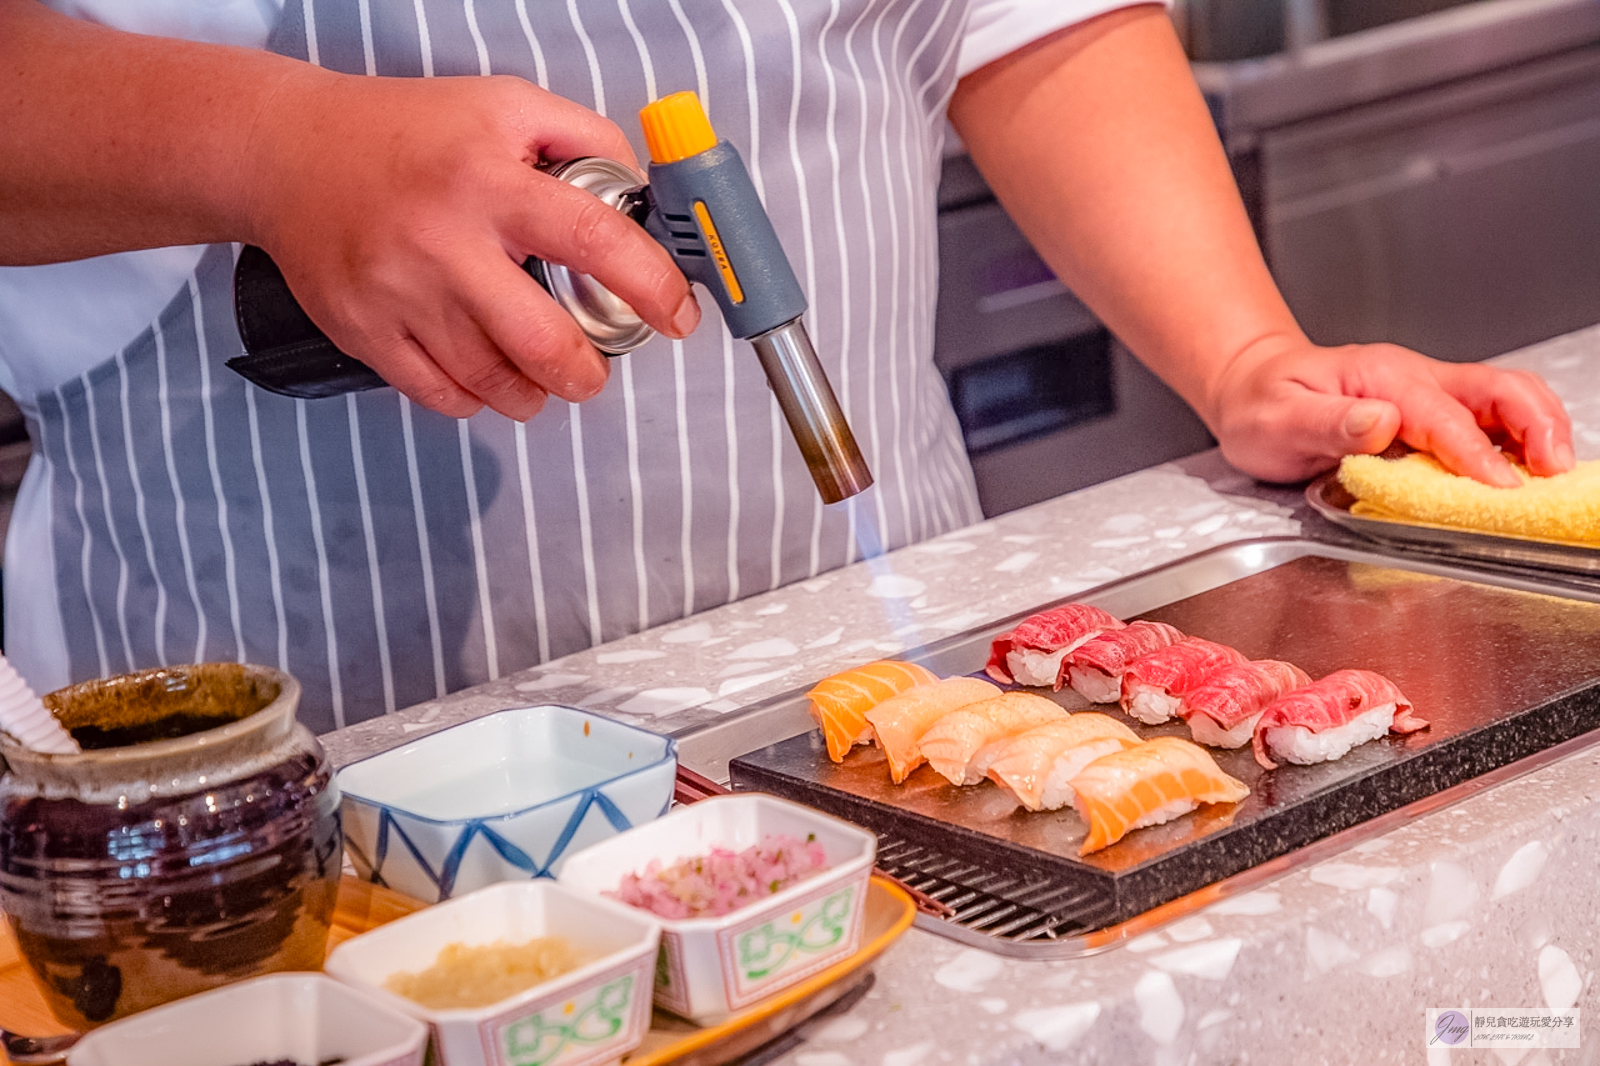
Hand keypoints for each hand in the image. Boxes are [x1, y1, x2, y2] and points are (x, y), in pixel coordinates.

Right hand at [244, 68, 699, 419]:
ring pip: (496, 384)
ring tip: (542, 370)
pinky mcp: (366, 333)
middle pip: (546, 344)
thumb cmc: (405, 131)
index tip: (676, 315)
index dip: (651, 287)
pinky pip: (443, 398)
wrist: (287, 151)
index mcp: (490, 181)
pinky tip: (484, 372)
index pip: (595, 244)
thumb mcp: (504, 106)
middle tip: (595, 365)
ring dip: (537, 391)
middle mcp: (446, 242)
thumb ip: (585, 142)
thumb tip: (642, 200)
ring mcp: (402, 295)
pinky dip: (477, 398)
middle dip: (589, 372)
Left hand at [1205, 336, 1575, 486]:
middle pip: (1499, 389)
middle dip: (1537, 427)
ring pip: (1506, 398)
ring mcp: (1427, 390)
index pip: (1443, 417)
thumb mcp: (1276, 418)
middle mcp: (1414, 377)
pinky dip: (1521, 439)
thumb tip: (1380, 423)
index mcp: (1381, 378)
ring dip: (1539, 430)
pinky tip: (1528, 468)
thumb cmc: (1260, 403)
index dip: (1475, 455)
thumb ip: (1327, 422)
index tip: (1501, 490)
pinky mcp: (1430, 409)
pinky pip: (1490, 417)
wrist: (1249, 386)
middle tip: (1553, 474)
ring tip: (1555, 473)